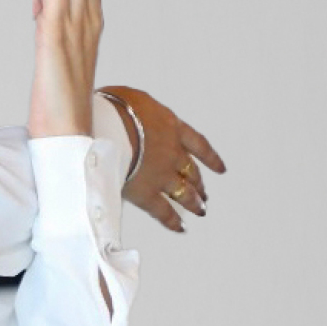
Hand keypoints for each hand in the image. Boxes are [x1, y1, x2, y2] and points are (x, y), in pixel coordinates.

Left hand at [29, 0, 102, 136]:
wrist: (67, 128)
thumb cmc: (63, 97)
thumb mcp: (67, 54)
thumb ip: (63, 29)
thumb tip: (48, 12)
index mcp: (93, 20)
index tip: (49, 0)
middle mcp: (88, 18)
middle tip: (42, 1)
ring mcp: (75, 26)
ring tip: (38, 11)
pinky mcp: (56, 38)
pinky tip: (34, 20)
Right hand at [97, 85, 227, 231]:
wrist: (106, 128)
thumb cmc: (111, 108)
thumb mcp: (128, 98)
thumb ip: (135, 110)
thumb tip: (125, 111)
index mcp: (171, 126)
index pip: (198, 144)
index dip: (210, 157)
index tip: (220, 168)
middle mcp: (172, 152)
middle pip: (192, 172)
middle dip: (199, 184)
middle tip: (205, 195)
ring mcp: (161, 174)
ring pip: (184, 192)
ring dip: (193, 202)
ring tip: (200, 210)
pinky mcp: (146, 193)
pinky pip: (163, 211)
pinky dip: (172, 220)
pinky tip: (180, 227)